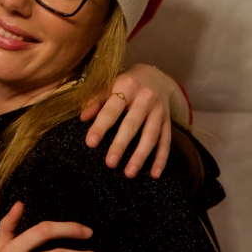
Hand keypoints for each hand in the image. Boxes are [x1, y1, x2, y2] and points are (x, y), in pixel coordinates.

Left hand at [81, 64, 186, 178]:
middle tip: (110, 163)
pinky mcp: (169, 121)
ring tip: (129, 173)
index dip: (101, 126)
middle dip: (121, 144)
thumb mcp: (109, 85)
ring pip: (151, 135)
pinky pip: (166, 142)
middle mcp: (145, 98)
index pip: (111, 109)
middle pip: (132, 124)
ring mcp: (160, 111)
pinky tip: (154, 174)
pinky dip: (161, 159)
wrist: (156, 76)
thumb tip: (83, 118)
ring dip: (141, 156)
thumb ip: (96, 101)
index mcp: (127, 87)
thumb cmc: (125, 84)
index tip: (90, 143)